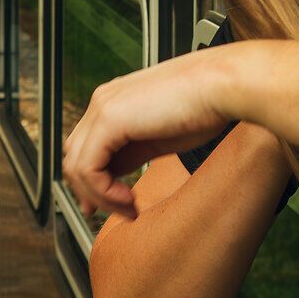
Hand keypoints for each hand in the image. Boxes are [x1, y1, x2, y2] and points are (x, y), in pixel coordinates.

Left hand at [61, 45, 243, 220]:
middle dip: (90, 191)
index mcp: (114, 102)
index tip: (113, 204)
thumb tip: (115, 173)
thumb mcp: (159, 137)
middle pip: (74, 156)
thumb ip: (131, 152)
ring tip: (129, 207)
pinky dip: (104, 191)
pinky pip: (88, 168)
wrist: (224, 86)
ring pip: (76, 166)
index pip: (85, 147)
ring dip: (100, 196)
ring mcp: (102, 108)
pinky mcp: (109, 119)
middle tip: (118, 211)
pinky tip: (129, 198)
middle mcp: (103, 101)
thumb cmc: (205, 106)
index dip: (92, 182)